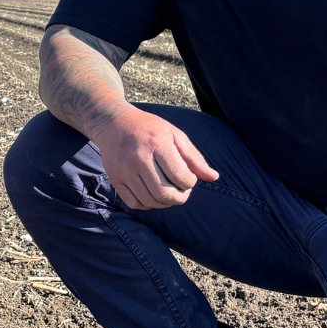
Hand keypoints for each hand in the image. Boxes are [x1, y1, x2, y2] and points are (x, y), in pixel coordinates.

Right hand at [95, 106, 218, 209]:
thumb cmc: (149, 128)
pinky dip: (147, 204)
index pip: (180, 176)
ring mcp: (124, 170)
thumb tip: (214, 177)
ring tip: (169, 193)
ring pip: (150, 201)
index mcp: (157, 144)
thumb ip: (194, 157)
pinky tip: (152, 195)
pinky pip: (134, 203)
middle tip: (182, 191)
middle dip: (180, 198)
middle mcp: (138, 158)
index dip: (190, 182)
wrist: (113, 123)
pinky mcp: (114, 178)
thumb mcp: (174, 134)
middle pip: (164, 194)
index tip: (188, 177)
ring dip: (165, 203)